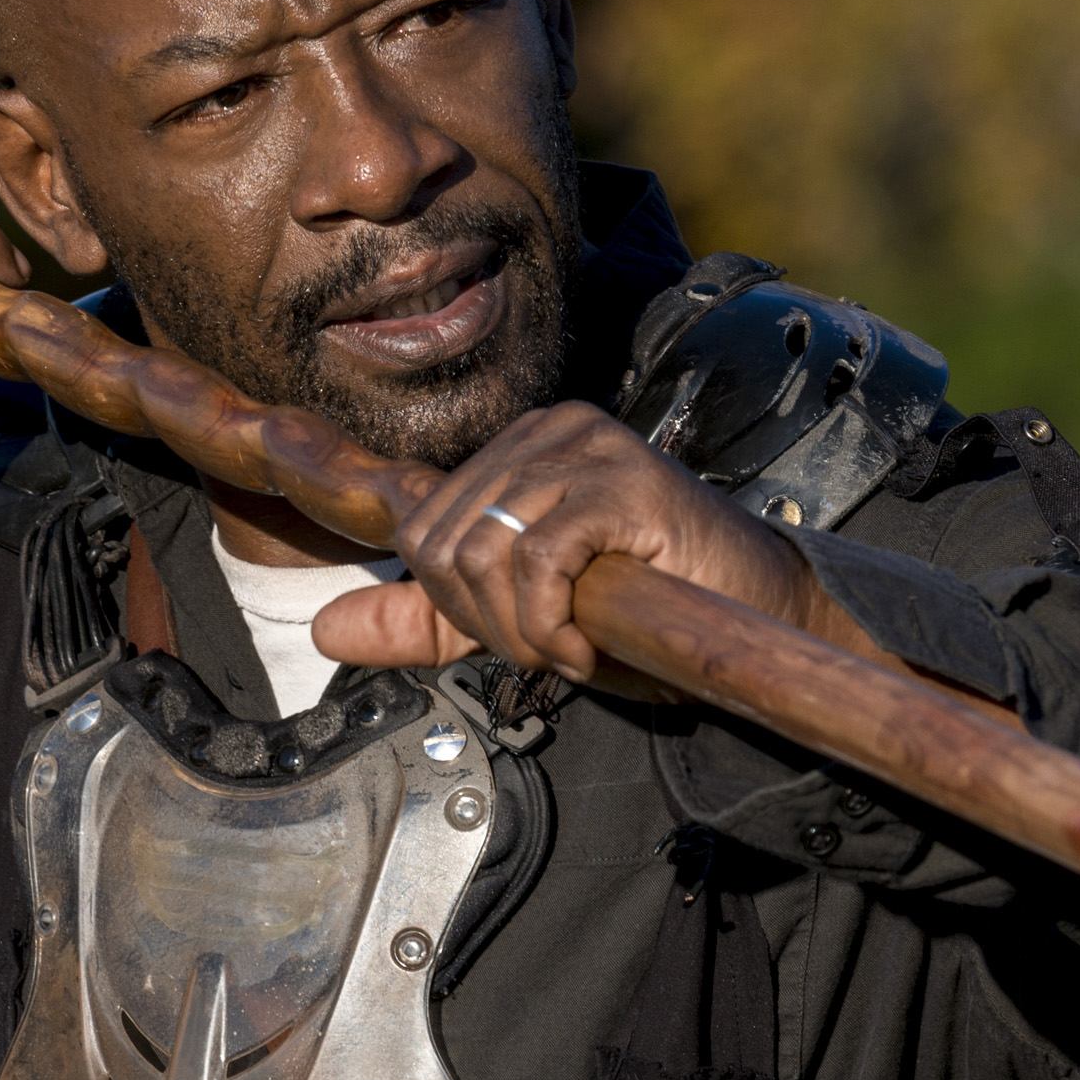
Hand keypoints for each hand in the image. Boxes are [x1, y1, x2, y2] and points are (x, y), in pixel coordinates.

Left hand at [308, 404, 879, 686]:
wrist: (753, 616)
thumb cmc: (647, 611)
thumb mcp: (519, 617)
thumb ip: (428, 620)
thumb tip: (326, 631)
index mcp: (518, 447)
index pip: (422, 527)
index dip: (455, 604)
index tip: (522, 636)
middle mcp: (549, 429)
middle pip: (444, 543)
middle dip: (487, 624)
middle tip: (552, 650)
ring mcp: (586, 446)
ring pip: (485, 554)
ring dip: (523, 632)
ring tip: (574, 647)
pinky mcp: (623, 479)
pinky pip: (537, 560)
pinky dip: (552, 625)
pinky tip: (592, 643)